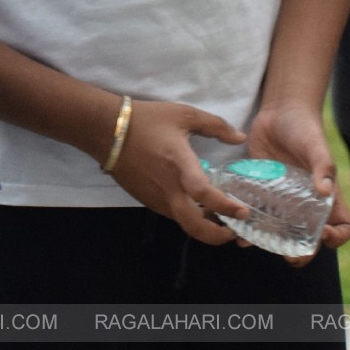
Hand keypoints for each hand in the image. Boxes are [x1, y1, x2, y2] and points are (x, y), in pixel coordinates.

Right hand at [107, 100, 250, 244]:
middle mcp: (168, 189)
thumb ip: (216, 125)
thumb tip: (240, 137)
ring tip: (220, 217)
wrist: (107, 131)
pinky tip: (197, 206)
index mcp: (180, 165)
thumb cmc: (148, 120)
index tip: (243, 211)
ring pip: (183, 223)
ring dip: (204, 227)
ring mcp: (156, 198)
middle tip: (233, 230)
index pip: (204, 194)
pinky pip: (172, 214)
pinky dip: (188, 216)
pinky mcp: (146, 200)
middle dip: (217, 235)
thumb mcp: (184, 114)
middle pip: (194, 226)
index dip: (226, 207)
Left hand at [246, 104, 349, 261]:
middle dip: (301, 254)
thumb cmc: (305, 128)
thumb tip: (326, 191)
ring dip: (268, 244)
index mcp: (326, 196)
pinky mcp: (261, 192)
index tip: (322, 234)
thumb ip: (322, 166)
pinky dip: (247, 225)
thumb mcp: (316, 145)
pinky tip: (235, 227)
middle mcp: (305, 204)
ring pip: (280, 233)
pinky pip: (257, 215)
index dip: (336, 237)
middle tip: (289, 257)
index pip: (343, 227)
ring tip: (253, 244)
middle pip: (309, 239)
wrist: (278, 111)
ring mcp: (283, 201)